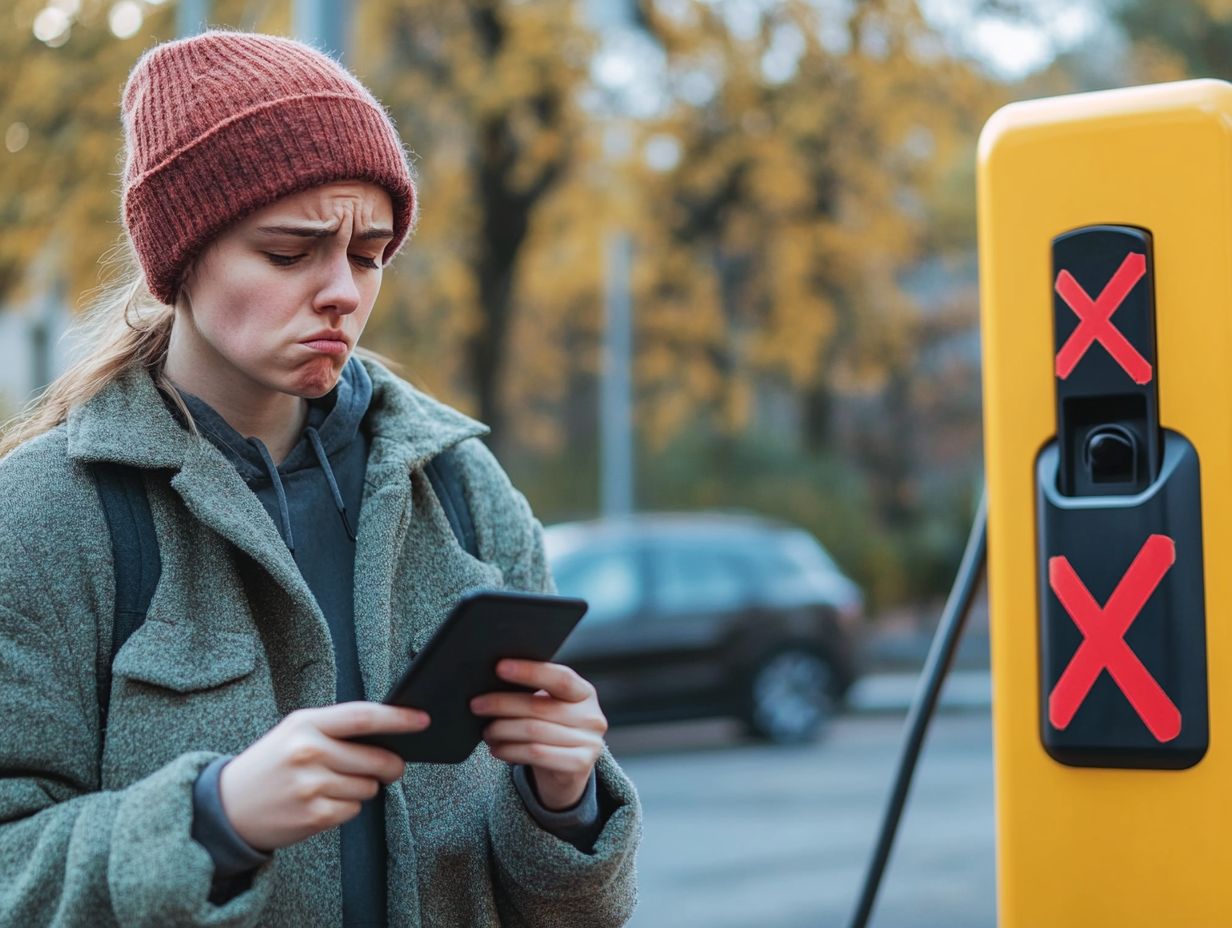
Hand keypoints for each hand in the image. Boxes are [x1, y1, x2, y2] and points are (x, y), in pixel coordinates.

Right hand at [218, 702, 428, 850]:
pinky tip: (323, 802)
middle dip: (392, 764)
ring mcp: (311, 785)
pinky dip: (347, 807)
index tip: (423, 720)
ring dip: (363, 787)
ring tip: (333, 784)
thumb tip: (390, 732)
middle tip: (391, 766)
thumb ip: (337, 727)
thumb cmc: (271, 764)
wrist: (227, 807)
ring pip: (369, 787)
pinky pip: (355, 810)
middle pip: (376, 758)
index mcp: (305, 723)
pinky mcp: (314, 816)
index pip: (363, 717)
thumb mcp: (295, 731)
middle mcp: (309, 752)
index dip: (398, 719)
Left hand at [470, 660, 607, 810]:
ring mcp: (589, 742)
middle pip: (539, 706)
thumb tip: (493, 682)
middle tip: (477, 705)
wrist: (567, 772)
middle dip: (502, 704)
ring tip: (486, 731)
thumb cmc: (552, 730)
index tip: (499, 667)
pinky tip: (497, 749)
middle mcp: (592, 716)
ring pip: (533, 731)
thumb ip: (534, 694)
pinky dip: (510, 750)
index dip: (530, 671)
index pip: (560, 677)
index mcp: (585, 693)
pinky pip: (536, 754)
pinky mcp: (579, 765)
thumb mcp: (551, 707)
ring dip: (502, 730)